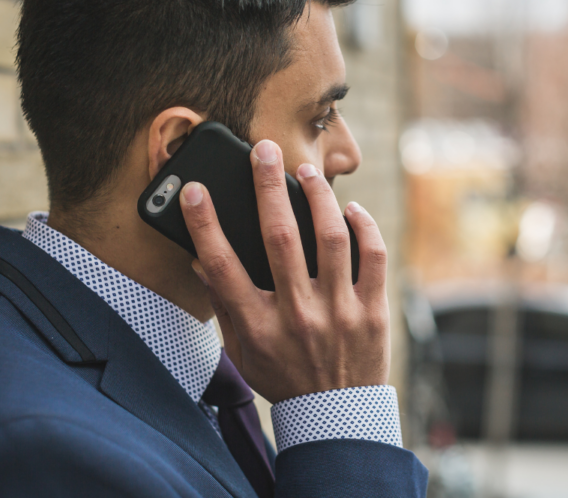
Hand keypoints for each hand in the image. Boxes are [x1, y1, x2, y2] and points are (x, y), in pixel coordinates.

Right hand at [179, 139, 389, 402]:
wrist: (336, 416)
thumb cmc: (283, 378)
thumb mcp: (241, 352)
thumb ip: (224, 306)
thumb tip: (202, 260)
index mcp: (258, 327)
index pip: (222, 267)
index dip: (204, 225)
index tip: (195, 191)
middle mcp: (297, 316)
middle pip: (279, 238)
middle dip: (267, 186)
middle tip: (263, 150)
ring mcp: (339, 313)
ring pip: (330, 237)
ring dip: (317, 196)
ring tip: (306, 173)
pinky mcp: (372, 311)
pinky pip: (373, 256)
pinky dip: (362, 226)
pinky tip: (349, 209)